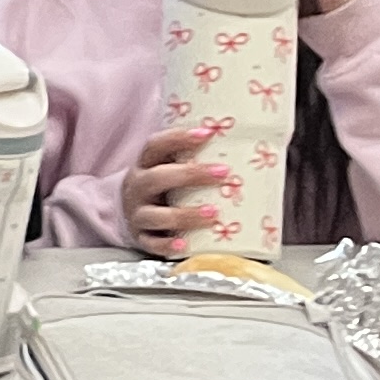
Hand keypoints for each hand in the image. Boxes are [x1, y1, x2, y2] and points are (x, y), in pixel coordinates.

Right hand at [121, 122, 228, 255]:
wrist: (128, 212)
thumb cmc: (163, 187)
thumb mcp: (168, 167)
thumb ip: (194, 158)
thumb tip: (251, 144)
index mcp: (145, 165)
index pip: (155, 146)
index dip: (178, 138)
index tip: (208, 134)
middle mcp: (138, 188)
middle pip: (156, 178)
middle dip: (189, 175)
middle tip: (224, 172)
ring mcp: (137, 214)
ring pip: (154, 215)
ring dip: (183, 215)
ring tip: (213, 213)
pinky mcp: (140, 237)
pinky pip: (151, 243)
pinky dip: (166, 245)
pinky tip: (184, 245)